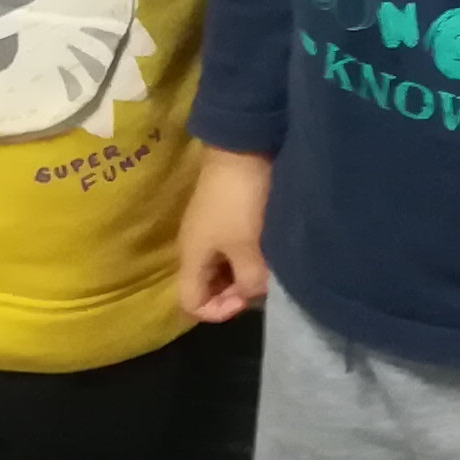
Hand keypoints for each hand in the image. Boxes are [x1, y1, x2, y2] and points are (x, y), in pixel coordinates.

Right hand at [177, 146, 273, 321]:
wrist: (243, 147)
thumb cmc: (240, 201)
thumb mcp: (247, 247)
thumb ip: (250, 280)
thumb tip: (254, 293)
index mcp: (191, 257)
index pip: (191, 303)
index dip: (217, 312)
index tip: (246, 299)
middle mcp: (195, 246)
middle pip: (207, 287)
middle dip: (234, 293)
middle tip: (263, 283)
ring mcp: (210, 229)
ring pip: (223, 267)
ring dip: (244, 273)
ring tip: (269, 268)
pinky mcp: (225, 214)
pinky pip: (232, 248)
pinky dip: (247, 255)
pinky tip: (268, 249)